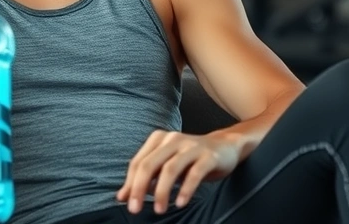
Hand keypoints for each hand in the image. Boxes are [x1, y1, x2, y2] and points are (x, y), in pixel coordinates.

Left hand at [117, 130, 240, 213]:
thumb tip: (123, 197)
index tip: (125, 202)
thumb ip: (147, 178)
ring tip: (159, 210)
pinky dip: (185, 189)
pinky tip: (180, 203)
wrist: (225, 146)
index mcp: (158, 139)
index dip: (129, 183)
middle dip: (139, 188)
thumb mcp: (166, 165)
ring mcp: (191, 146)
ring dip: (161, 191)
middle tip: (134, 209)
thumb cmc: (190, 159)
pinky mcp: (208, 156)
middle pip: (149, 164)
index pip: (138, 162)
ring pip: (170, 169)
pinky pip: (195, 173)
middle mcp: (172, 139)